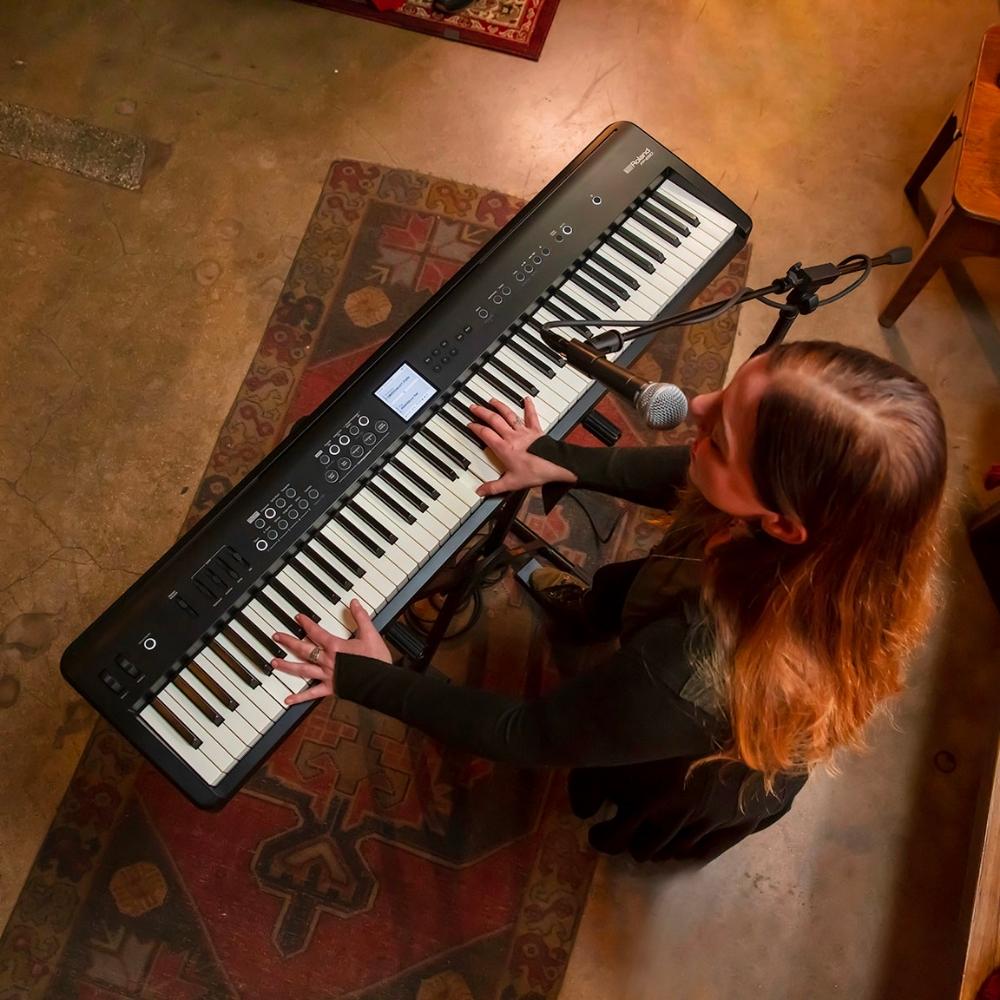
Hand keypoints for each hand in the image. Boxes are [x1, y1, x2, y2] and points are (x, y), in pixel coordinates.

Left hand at [270, 601, 390, 705]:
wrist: (381, 682)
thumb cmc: (376, 660)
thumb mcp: (371, 634)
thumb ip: (361, 617)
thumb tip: (354, 603)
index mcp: (335, 646)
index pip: (316, 632)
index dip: (305, 623)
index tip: (297, 618)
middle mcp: (327, 660)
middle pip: (303, 649)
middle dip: (288, 642)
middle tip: (276, 636)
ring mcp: (327, 675)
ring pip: (302, 670)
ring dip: (286, 666)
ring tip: (274, 662)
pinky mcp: (331, 688)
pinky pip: (312, 694)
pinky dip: (299, 697)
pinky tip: (287, 700)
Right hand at [467, 397, 574, 496]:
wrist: (555, 466)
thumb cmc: (536, 473)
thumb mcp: (512, 483)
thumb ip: (494, 487)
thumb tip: (481, 491)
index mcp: (504, 448)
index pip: (485, 434)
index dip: (476, 428)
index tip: (470, 424)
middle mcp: (512, 437)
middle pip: (494, 420)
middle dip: (482, 412)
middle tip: (474, 406)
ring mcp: (524, 432)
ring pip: (509, 415)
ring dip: (499, 406)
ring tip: (491, 400)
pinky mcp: (536, 430)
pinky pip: (531, 416)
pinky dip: (529, 407)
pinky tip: (526, 399)